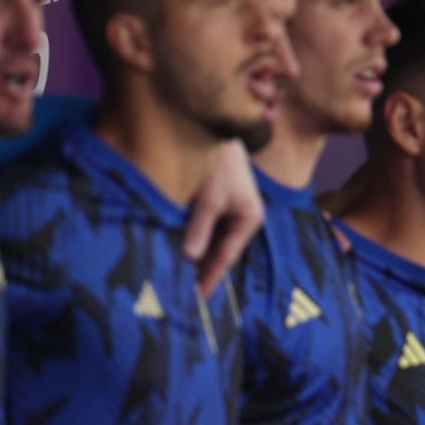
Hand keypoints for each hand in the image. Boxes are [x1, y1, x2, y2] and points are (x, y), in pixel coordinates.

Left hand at [184, 141, 264, 295]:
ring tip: (176, 273)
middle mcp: (244, 217)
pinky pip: (205, 226)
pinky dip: (192, 235)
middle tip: (180, 290)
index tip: (197, 298)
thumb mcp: (207, 199)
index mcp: (249, 219)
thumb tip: (190, 258)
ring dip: (195, 252)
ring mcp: (231, 208)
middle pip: (219, 250)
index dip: (210, 278)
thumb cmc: (217, 161)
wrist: (213, 125)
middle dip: (201, 267)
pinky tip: (176, 245)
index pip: (226, 257)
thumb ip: (199, 229)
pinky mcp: (218, 199)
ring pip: (211, 239)